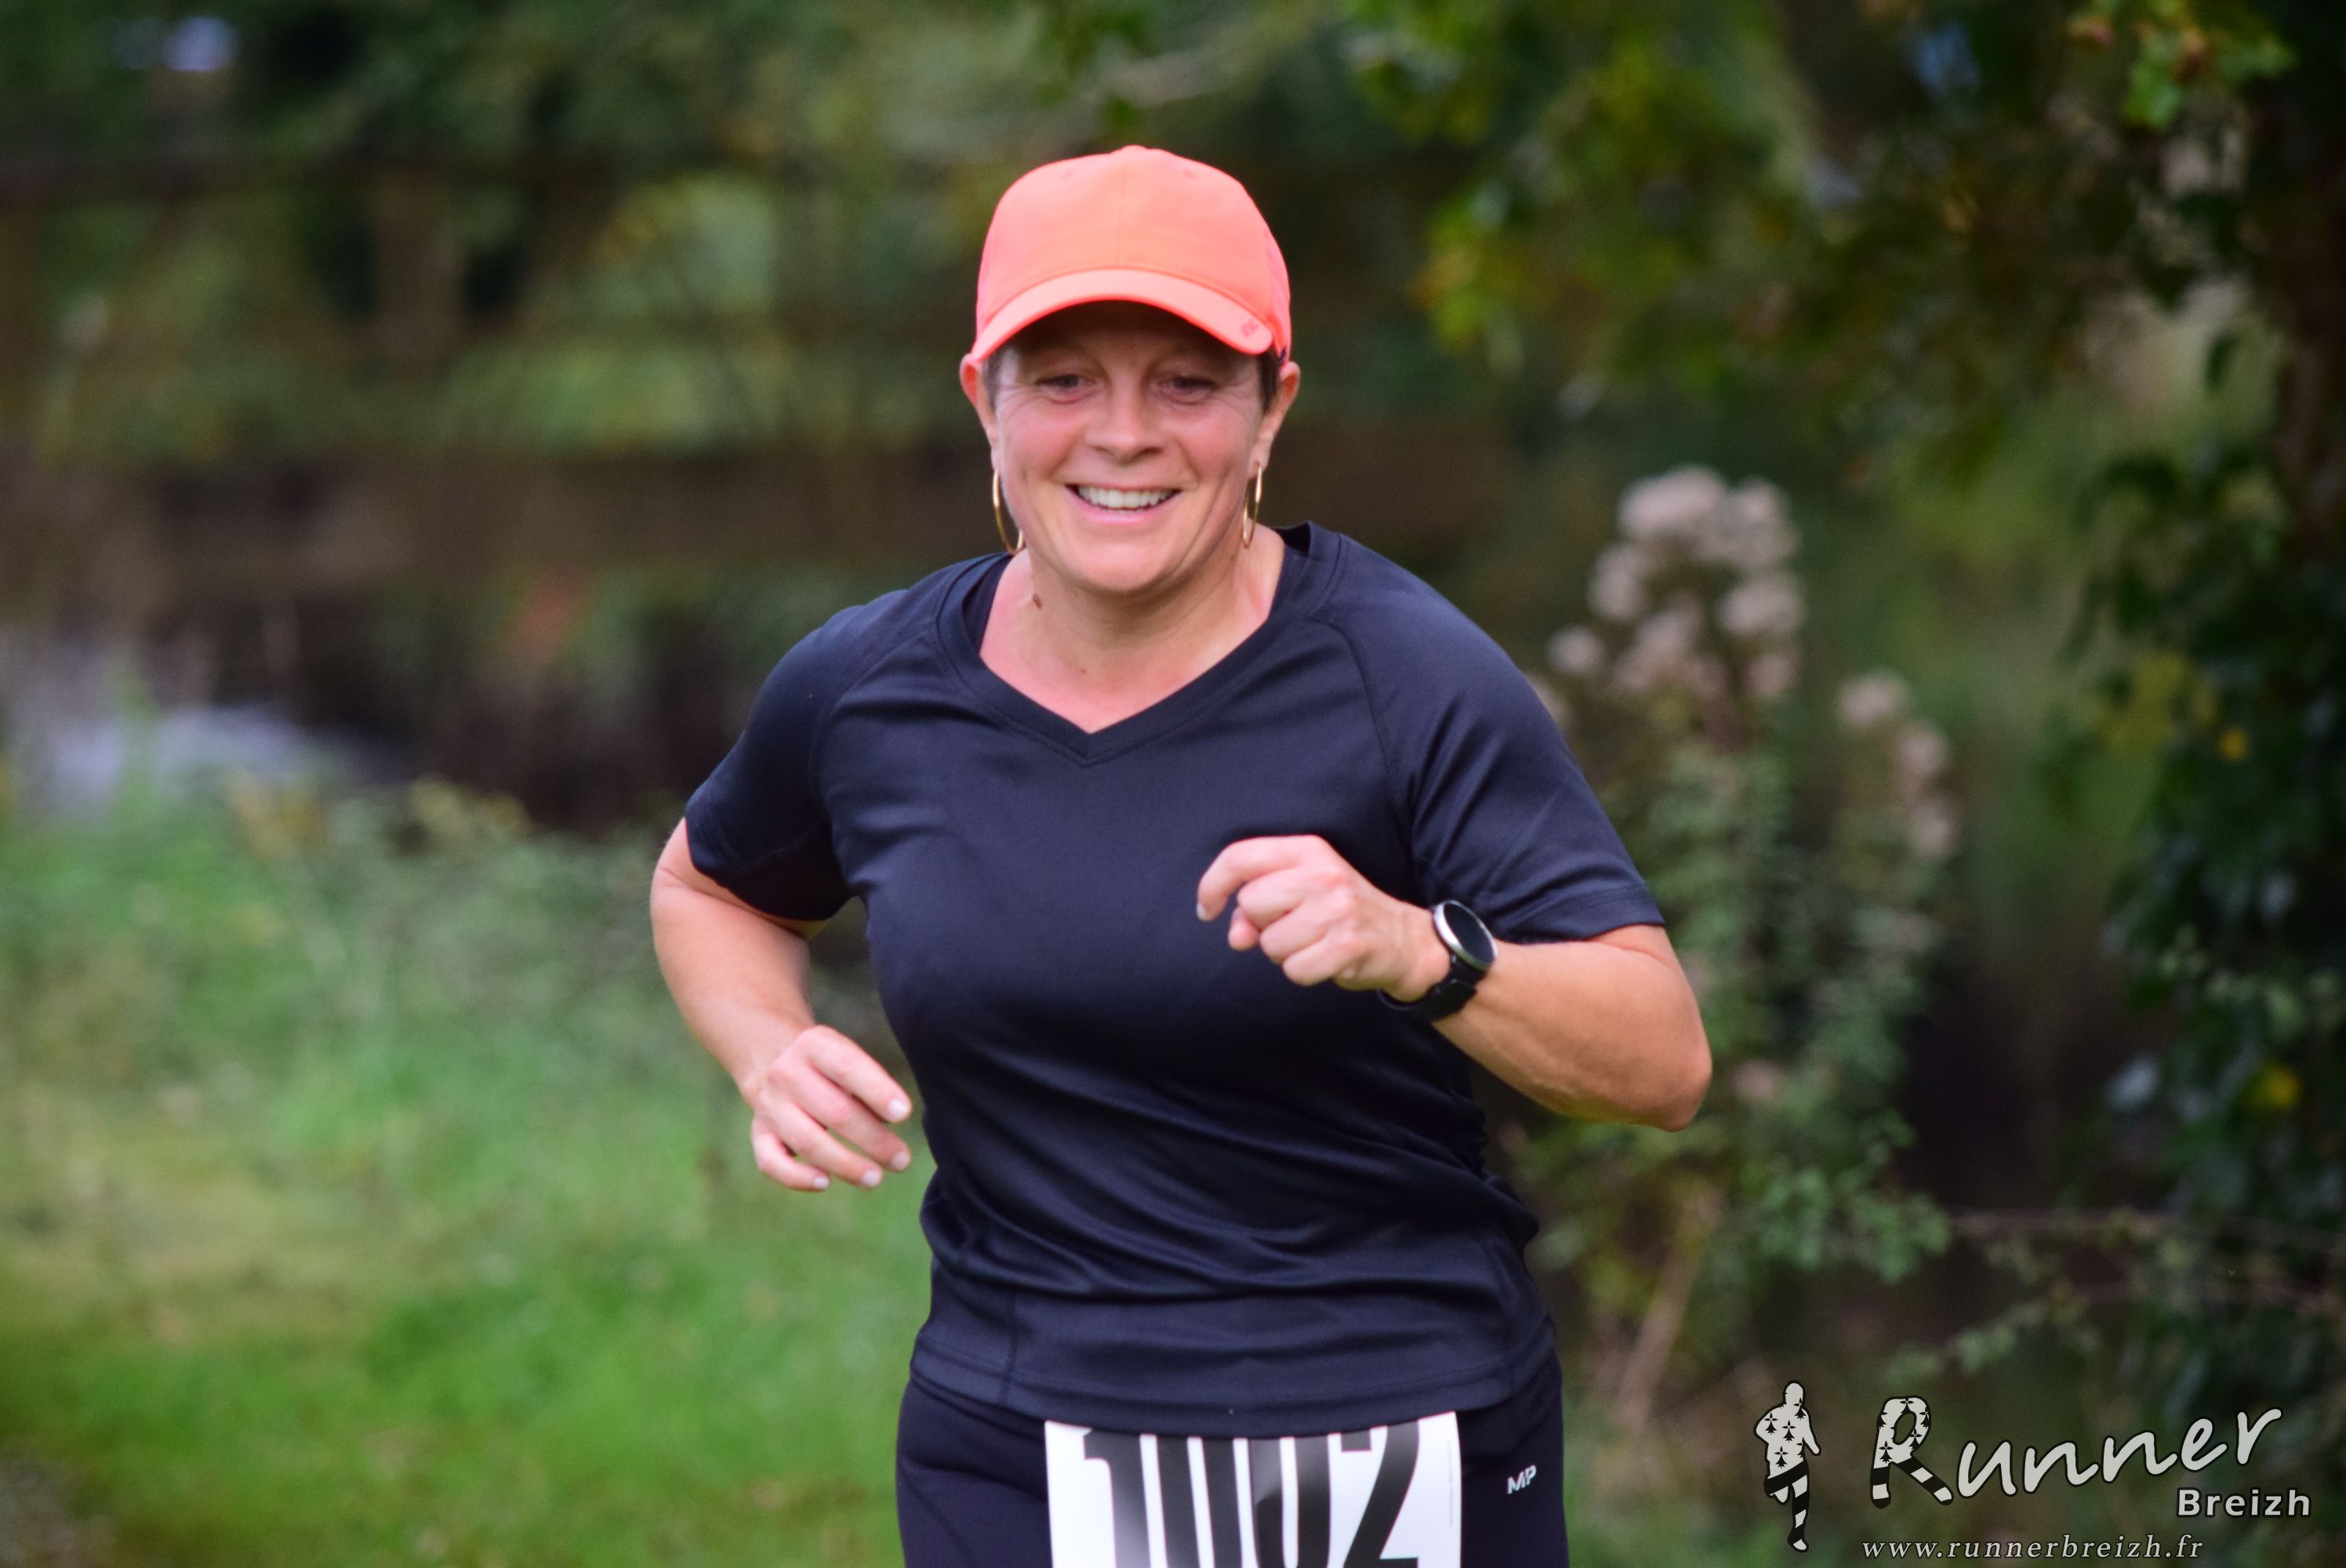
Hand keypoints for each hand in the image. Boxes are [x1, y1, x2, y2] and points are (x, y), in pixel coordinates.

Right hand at [741, 1023, 914, 1191]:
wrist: (773, 1060)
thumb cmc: (827, 1067)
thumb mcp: (848, 1058)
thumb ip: (870, 1086)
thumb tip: (891, 1120)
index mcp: (813, 1045)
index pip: (848, 1067)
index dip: (878, 1091)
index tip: (904, 1114)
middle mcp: (786, 1073)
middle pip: (834, 1111)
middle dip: (873, 1140)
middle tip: (901, 1159)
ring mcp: (769, 1105)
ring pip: (807, 1141)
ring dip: (845, 1165)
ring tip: (875, 1179)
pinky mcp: (759, 1134)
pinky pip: (771, 1163)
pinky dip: (797, 1177)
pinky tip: (825, 1183)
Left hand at [1195, 834, 1449, 998]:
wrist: (1401, 938)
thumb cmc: (1339, 912)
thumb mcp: (1301, 891)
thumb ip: (1257, 905)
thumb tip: (1236, 934)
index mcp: (1308, 850)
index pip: (1240, 856)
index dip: (1213, 885)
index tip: (1208, 909)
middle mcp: (1323, 874)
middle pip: (1251, 903)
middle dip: (1261, 924)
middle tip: (1292, 925)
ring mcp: (1337, 909)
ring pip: (1270, 943)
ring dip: (1284, 952)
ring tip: (1313, 942)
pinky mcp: (1347, 944)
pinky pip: (1294, 969)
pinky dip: (1303, 971)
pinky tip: (1325, 959)